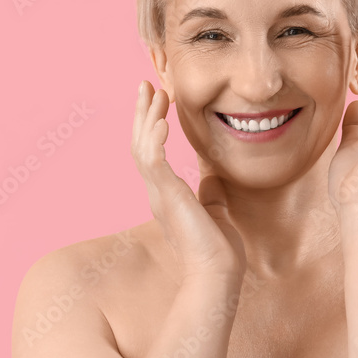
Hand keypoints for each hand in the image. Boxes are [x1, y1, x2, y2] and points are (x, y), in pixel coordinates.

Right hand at [132, 81, 247, 283]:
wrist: (218, 274)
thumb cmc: (218, 249)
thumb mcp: (215, 210)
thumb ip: (210, 192)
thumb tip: (213, 176)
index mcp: (166, 195)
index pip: (151, 152)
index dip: (150, 125)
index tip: (158, 99)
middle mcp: (157, 192)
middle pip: (140, 143)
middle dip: (143, 112)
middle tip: (147, 84)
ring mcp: (159, 194)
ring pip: (142, 147)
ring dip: (147, 118)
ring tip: (155, 92)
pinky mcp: (167, 197)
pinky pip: (153, 162)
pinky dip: (155, 140)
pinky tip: (162, 123)